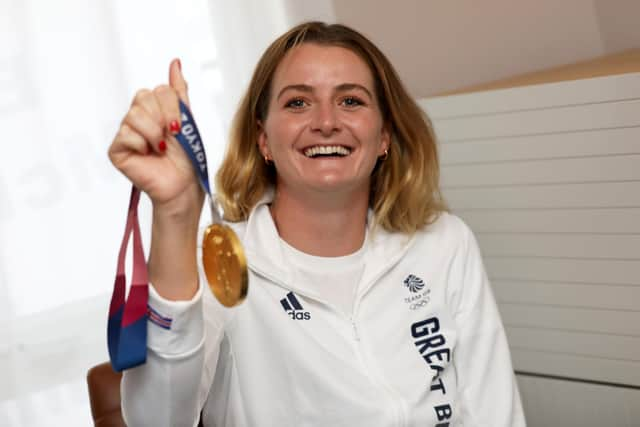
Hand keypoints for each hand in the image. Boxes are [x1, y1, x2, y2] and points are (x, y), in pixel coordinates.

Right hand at [109, 59, 202, 216]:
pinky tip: (148, 154)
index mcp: (154, 109)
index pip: (158, 90)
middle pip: (143, 97)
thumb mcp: (187, 120)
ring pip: (134, 115)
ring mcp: (126, 133)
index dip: (172, 107)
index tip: (180, 127)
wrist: (183, 185)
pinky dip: (141, 144)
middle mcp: (137, 118)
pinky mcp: (117, 150)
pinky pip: (125, 134)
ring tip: (161, 148)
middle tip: (170, 136)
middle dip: (163, 117)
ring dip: (154, 133)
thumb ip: (179, 92)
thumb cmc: (187, 157)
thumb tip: (175, 62)